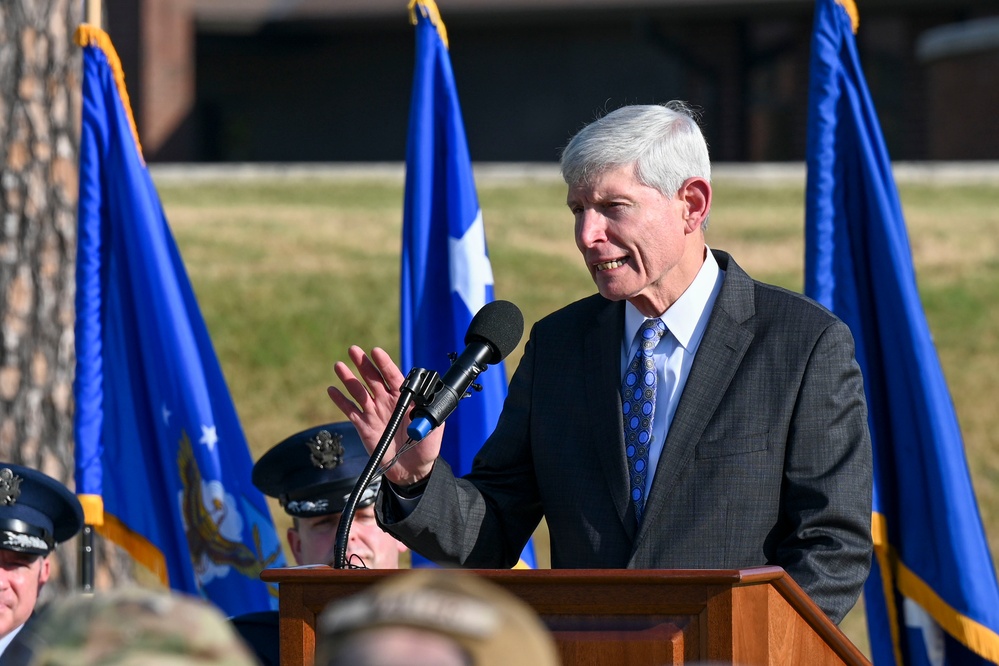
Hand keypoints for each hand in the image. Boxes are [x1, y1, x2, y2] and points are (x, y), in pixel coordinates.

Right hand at [327, 346, 442, 486]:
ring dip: (349, 378)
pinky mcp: (363, 426)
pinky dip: (340, 400)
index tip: (376, 351)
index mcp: (404, 399)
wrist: (412, 470)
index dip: (384, 363)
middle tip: (353, 350)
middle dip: (363, 364)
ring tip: (339, 366)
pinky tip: (332, 390)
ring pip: (359, 391)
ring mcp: (374, 413)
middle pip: (373, 378)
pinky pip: (350, 410)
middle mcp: (387, 402)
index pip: (393, 376)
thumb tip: (425, 401)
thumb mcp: (434, 428)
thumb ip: (428, 413)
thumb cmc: (426, 447)